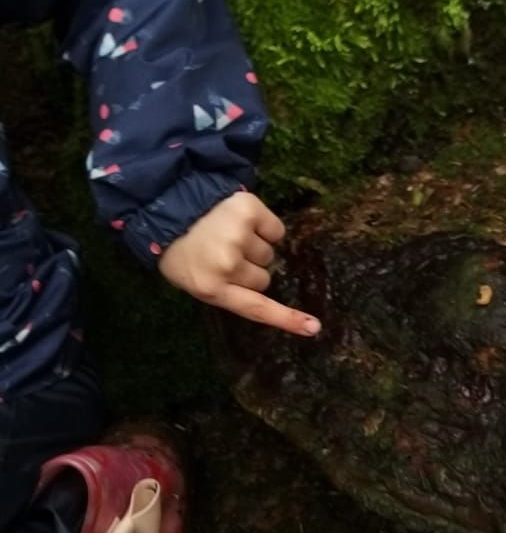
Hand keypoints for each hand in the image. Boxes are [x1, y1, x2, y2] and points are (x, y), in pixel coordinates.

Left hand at [158, 192, 320, 336]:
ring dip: (255, 245)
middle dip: (251, 268)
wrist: (165, 205)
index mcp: (211, 288)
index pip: (257, 308)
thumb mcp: (195, 279)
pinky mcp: (248, 212)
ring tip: (228, 233)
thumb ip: (226, 289)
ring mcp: (239, 237)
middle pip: (264, 278)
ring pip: (269, 253)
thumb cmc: (181, 248)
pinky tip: (242, 221)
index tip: (313, 327)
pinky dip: (265, 226)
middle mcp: (227, 265)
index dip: (287, 319)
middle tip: (224, 252)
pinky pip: (276, 230)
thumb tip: (263, 289)